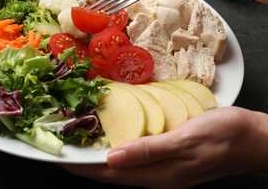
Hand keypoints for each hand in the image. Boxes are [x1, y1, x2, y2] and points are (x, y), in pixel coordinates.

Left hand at [61, 106, 267, 187]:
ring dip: (103, 156)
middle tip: (69, 149)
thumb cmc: (223, 136)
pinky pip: (138, 155)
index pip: (111, 175)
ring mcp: (165, 168)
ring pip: (124, 164)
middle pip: (114, 172)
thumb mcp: (184, 141)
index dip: (85, 169)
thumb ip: (148, 151)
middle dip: (89, 164)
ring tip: (85, 143)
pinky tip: (117, 137)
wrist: (252, 137)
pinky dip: (121, 148)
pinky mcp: (170, 156)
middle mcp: (158, 175)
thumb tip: (112, 160)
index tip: (63, 162)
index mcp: (159, 174)